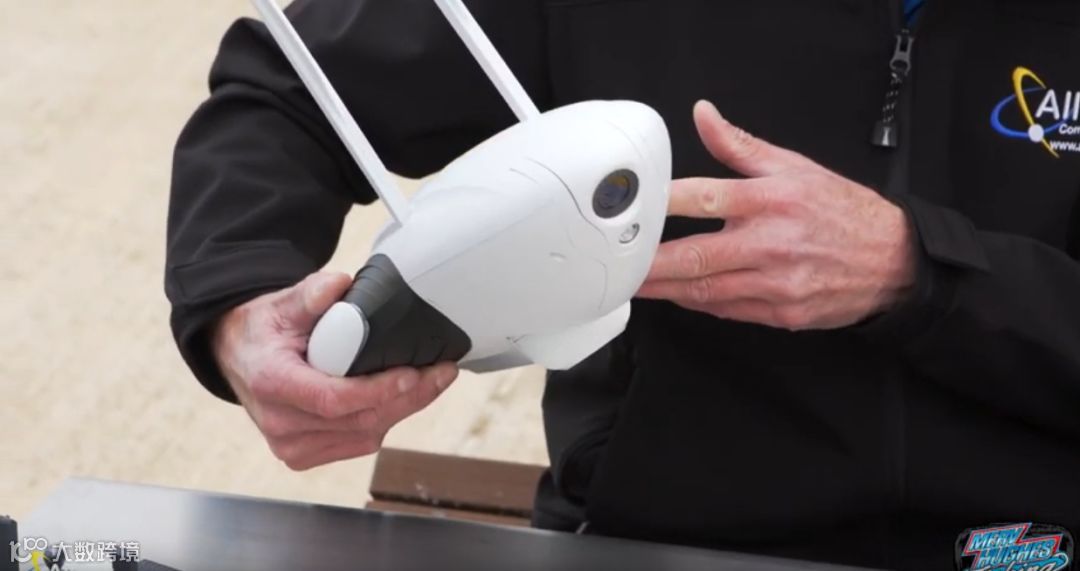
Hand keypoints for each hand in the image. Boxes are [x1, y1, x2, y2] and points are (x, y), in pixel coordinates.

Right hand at [212, 272, 458, 469]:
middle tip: (443, 372)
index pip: (332, 399)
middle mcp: (280, 423)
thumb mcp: (280, 304)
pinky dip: (385, 419)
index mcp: (272, 383)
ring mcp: (292, 446)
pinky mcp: (304, 455)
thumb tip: (338, 285)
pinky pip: (358, 443)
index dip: (377, 391)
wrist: (237, 358)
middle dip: (408, 398)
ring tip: (433, 380)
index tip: (413, 374)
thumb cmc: (262, 331)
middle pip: (358, 421)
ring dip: (403, 409)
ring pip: (364, 435)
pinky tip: (405, 397)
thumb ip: (309, 293)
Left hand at [638, 101, 916, 330]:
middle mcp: (771, 243)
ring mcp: (776, 283)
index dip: (663, 204)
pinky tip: (678, 296)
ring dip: (667, 290)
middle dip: (651, 263)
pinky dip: (699, 303)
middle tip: (619, 264)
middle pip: (696, 256)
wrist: (893, 262)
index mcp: (770, 200)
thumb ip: (739, 144)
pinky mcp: (781, 313)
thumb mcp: (794, 166)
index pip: (704, 198)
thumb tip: (702, 114)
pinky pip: (728, 310)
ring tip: (635, 285)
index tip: (633, 208)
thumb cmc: (841, 210)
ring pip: (706, 291)